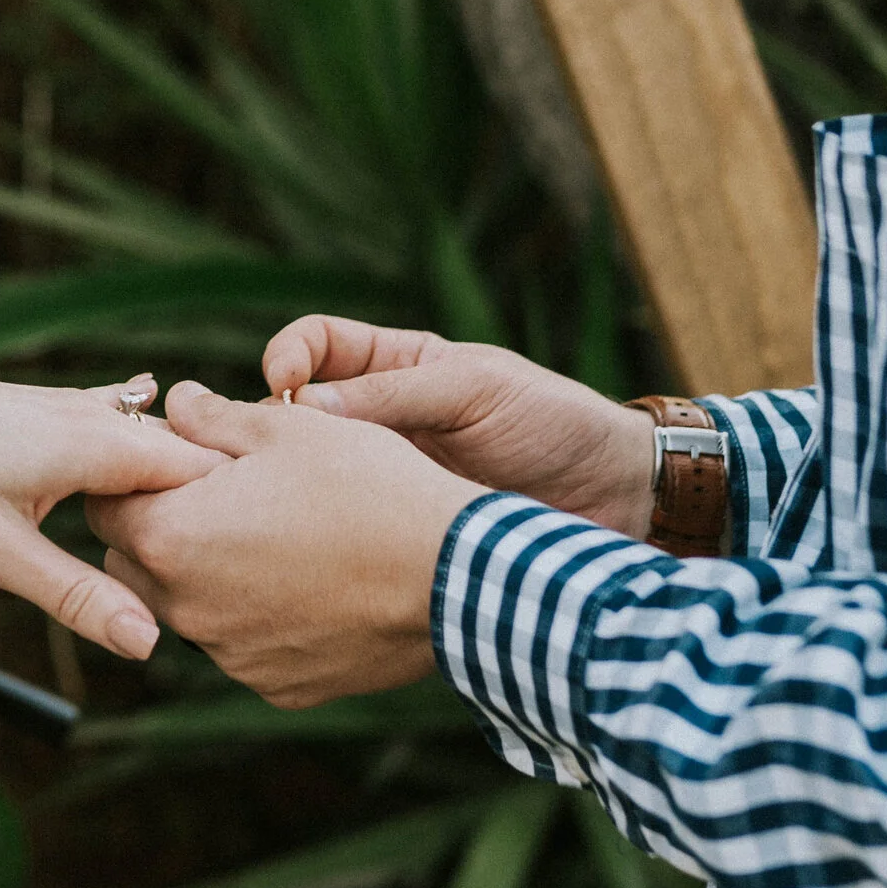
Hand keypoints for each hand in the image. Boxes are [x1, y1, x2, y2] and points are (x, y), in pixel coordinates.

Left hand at [0, 367, 209, 661]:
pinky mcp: (47, 414)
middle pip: (185, 461)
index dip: (230, 518)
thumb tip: (148, 642)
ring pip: (151, 448)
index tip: (250, 566)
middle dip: (209, 510)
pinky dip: (139, 470)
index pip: (204, 472)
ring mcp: (71, 409)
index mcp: (98, 442)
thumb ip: (78, 596)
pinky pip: (118, 437)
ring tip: (195, 549)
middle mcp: (95, 416)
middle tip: (231, 574)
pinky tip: (143, 497)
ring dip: (173, 493)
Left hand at [85, 383, 481, 706]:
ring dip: (210, 576)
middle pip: (136, 564)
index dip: (134, 477)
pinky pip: (243, 647)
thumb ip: (213, 418)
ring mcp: (232, 656)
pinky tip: (307, 585)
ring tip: (274, 539)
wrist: (453, 574)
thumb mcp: (289, 426)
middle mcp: (187, 610)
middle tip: (221, 497)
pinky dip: (258, 618)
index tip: (174, 461)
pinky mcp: (276, 686)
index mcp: (173, 538)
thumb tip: (177, 402)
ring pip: (189, 609)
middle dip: (162, 530)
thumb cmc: (368, 486)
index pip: (106, 507)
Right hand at [258, 316, 653, 537]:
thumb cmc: (555, 422)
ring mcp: (388, 476)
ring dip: (293, 481)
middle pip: (299, 413)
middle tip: (271, 452)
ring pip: (314, 472)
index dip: (289, 356)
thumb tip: (303, 404)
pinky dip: (321, 530)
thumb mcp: (476, 389)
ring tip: (282, 499)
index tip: (281, 382)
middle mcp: (383, 419)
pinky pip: (345, 523)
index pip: (317, 345)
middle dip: (272, 426)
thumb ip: (396, 394)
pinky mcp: (399, 528)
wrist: (615, 496)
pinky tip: (312, 542)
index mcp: (399, 366)